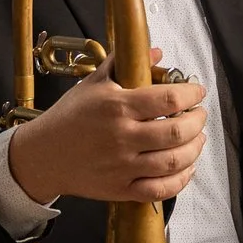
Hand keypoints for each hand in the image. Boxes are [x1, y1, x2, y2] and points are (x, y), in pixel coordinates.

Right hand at [7, 46, 206, 204]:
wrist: (43, 155)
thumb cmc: (69, 117)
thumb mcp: (93, 83)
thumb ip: (124, 64)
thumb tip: (156, 53)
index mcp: (117, 106)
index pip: (169, 98)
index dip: (191, 94)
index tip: (197, 92)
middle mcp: (122, 137)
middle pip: (177, 131)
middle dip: (198, 121)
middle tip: (200, 115)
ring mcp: (123, 166)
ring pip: (174, 161)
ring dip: (194, 149)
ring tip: (198, 139)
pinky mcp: (121, 190)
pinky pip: (160, 189)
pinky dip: (181, 179)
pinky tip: (186, 167)